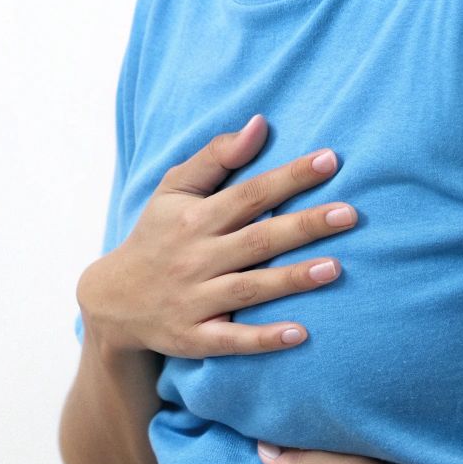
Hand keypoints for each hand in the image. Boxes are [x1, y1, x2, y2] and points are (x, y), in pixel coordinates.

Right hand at [75, 114, 357, 359]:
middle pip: (258, 240)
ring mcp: (196, 300)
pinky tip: (299, 334)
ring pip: (250, 288)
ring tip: (335, 268)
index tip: (331, 160)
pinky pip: (232, 339)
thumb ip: (215, 157)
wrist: (113, 301)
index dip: (290, 177)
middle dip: (304, 226)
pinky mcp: (195, 337)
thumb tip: (260, 124)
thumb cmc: (156, 236)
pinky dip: (264, 339)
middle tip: (349, 214)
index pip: (250, 193)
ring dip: (291, 279)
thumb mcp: (173, 191)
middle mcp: (197, 258)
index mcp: (196, 219)